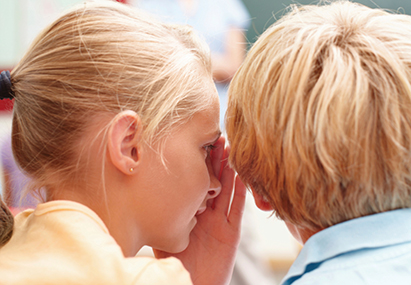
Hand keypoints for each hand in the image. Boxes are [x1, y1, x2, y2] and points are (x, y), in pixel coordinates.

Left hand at [153, 136, 245, 284]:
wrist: (196, 283)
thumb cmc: (177, 265)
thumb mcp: (164, 237)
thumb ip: (159, 218)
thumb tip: (138, 198)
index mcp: (191, 212)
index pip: (195, 182)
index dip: (198, 164)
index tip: (196, 142)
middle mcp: (207, 213)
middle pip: (213, 181)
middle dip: (215, 160)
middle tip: (217, 137)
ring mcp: (220, 222)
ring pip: (226, 190)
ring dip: (228, 170)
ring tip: (229, 148)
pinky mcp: (231, 233)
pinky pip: (236, 209)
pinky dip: (239, 192)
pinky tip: (238, 175)